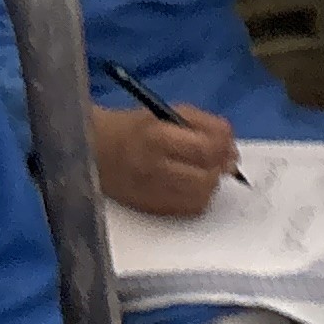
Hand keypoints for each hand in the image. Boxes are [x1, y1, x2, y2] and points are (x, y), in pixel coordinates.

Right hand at [90, 98, 236, 216]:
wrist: (93, 151)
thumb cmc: (134, 128)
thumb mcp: (167, 113)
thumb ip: (203, 125)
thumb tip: (230, 147)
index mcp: (158, 136)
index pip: (206, 148)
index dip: (225, 147)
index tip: (228, 145)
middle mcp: (154, 167)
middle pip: (206, 178)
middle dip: (220, 168)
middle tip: (221, 161)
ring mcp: (151, 192)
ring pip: (200, 198)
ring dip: (210, 184)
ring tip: (205, 172)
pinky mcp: (149, 209)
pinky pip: (187, 210)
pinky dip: (197, 198)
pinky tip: (191, 186)